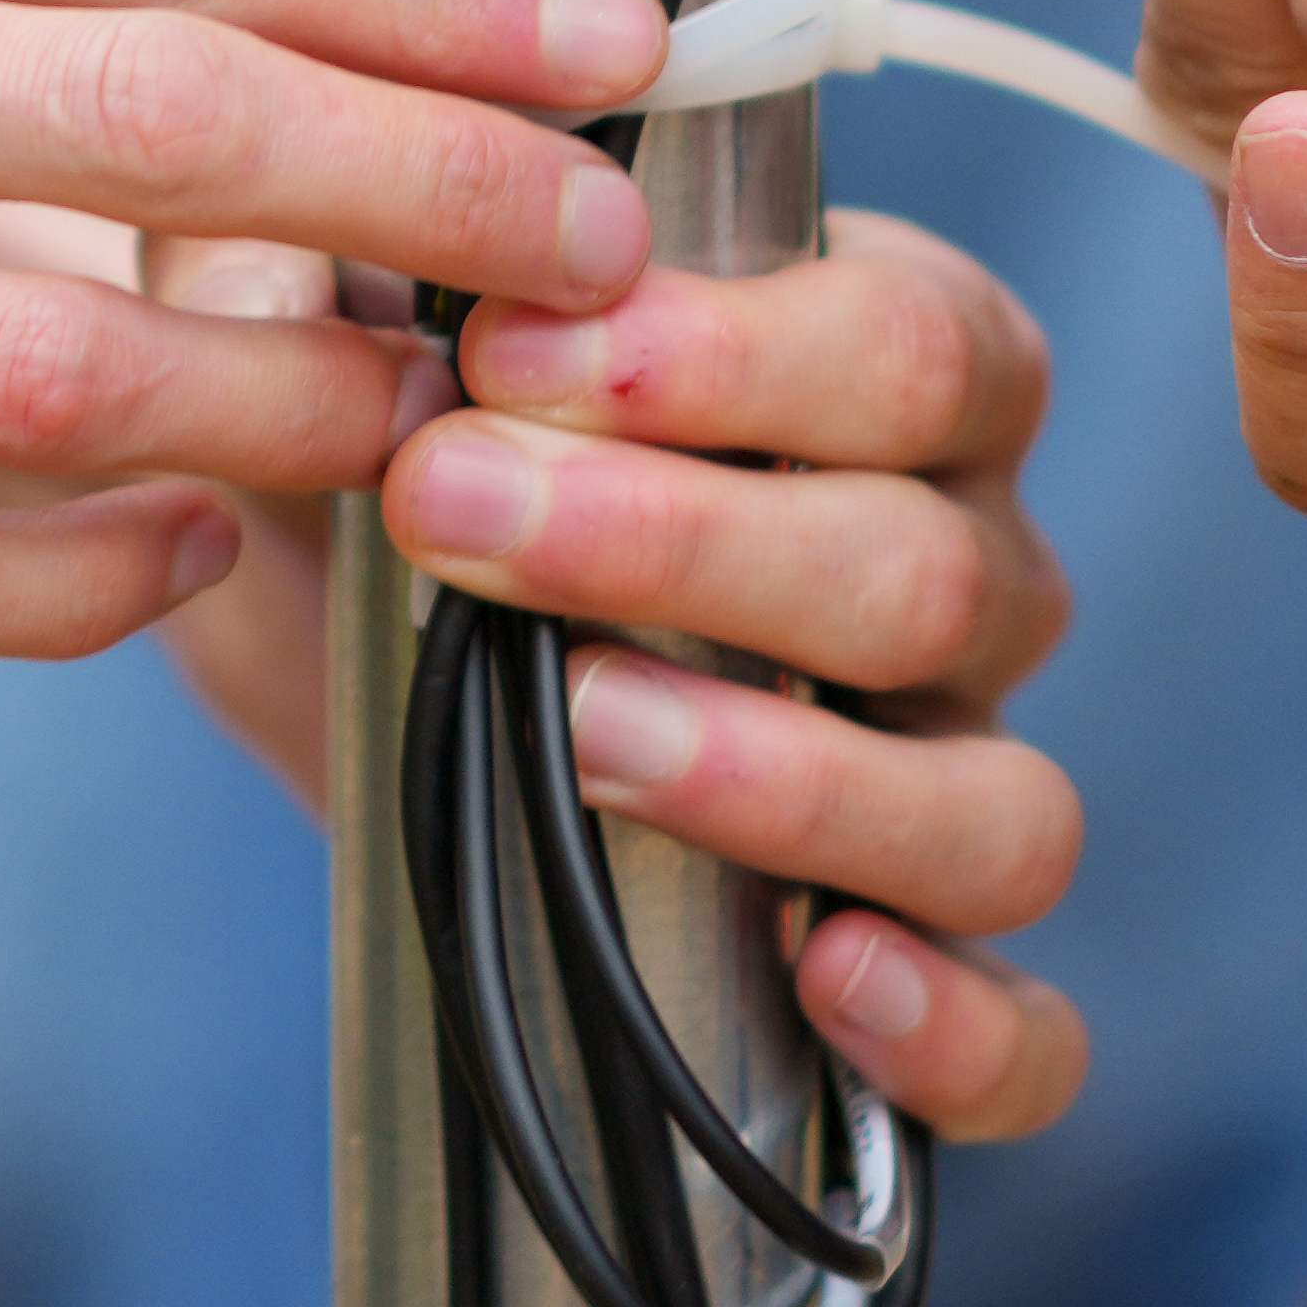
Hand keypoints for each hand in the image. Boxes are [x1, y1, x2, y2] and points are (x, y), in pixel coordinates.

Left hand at [0, 208, 1090, 1138]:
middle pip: (930, 561)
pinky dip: (958, 1023)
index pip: (911, 338)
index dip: (727, 355)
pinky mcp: (923, 966)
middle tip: (453, 502)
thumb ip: (290, 277)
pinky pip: (1027, 1029)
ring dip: (791, 773)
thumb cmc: (379, 456)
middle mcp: (962, 562)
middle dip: (686, 537)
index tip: (504, 345)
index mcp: (886, 368)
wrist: (322, 654)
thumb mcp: (311, 342)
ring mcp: (956, 767)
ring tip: (585, 726)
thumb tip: (279, 279)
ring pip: (994, 795)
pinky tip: (825, 971)